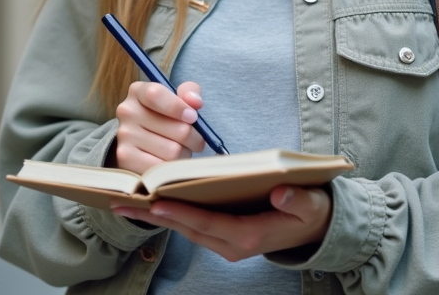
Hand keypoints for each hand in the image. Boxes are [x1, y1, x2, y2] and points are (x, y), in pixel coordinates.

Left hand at [111, 185, 332, 261]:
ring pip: (186, 230)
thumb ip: (297, 200)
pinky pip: (193, 228)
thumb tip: (281, 192)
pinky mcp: (225, 239)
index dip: (180, 212)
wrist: (316, 229)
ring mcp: (227, 245)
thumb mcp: (311, 205)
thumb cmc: (310, 210)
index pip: (207, 223)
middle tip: (122, 201)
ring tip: (127, 202)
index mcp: (250, 236)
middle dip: (154, 215)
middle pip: (187, 229)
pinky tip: (153, 204)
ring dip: (158, 217)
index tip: (154, 201)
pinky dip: (172, 217)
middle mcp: (233, 246)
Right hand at [113, 81, 205, 173]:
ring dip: (184, 154)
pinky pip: (162, 168)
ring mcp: (124, 136)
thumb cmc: (162, 117)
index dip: (179, 107)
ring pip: (173, 151)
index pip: (156, 94)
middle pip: (177, 128)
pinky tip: (167, 162)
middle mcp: (127, 111)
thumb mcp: (175, 98)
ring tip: (179, 150)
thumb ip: (189, 92)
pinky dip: (171, 168)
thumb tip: (195, 103)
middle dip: (193, 138)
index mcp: (138, 91)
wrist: (136, 143)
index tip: (193, 117)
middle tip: (193, 140)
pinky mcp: (125, 159)